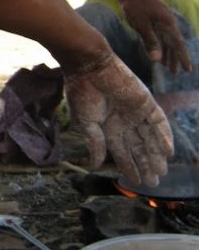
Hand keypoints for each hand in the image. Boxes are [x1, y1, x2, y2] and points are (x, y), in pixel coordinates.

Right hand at [65, 53, 172, 186]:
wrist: (89, 67)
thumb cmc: (82, 93)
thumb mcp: (85, 122)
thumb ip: (94, 143)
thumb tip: (94, 165)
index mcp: (108, 126)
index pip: (122, 151)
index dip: (129, 166)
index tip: (136, 182)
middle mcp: (124, 121)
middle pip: (139, 147)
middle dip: (146, 164)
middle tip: (154, 182)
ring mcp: (136, 112)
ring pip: (150, 137)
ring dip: (156, 155)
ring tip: (162, 172)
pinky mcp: (146, 102)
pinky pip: (159, 121)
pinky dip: (164, 136)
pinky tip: (168, 152)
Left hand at [120, 0, 191, 73]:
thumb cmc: (135, 4)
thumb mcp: (141, 25)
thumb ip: (150, 42)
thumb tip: (158, 60)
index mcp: (168, 24)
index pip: (178, 45)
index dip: (182, 58)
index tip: (187, 70)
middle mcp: (166, 22)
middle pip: (173, 44)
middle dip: (174, 58)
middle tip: (175, 72)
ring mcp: (159, 19)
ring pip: (165, 39)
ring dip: (166, 52)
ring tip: (167, 66)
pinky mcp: (150, 17)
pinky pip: (158, 35)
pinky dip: (158, 44)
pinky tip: (156, 51)